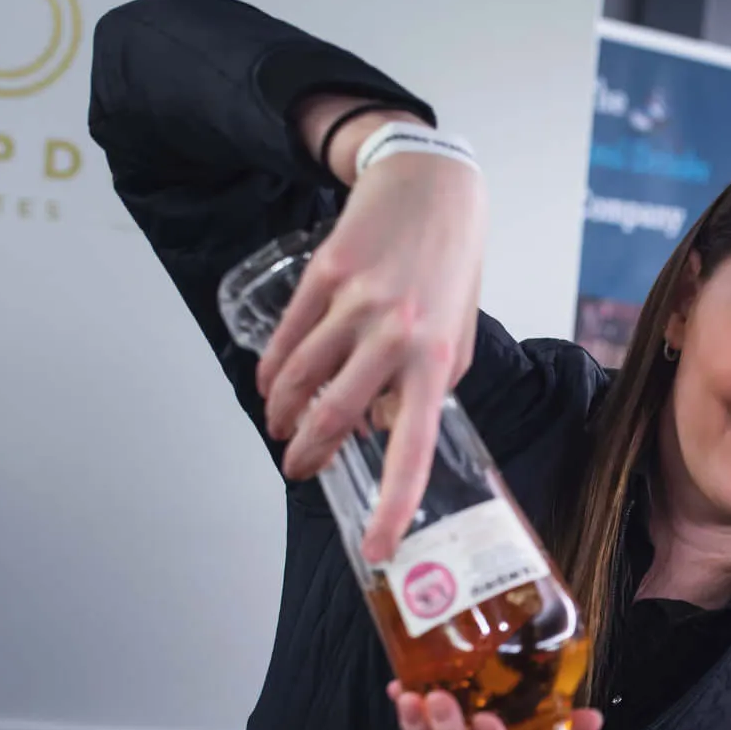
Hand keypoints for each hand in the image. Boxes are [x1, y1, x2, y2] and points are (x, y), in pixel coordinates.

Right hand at [258, 95, 487, 562]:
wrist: (431, 184)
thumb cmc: (450, 265)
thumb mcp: (459, 332)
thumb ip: (428, 385)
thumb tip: (387, 426)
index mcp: (438, 360)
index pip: (413, 448)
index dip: (393, 504)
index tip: (377, 545)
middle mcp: (396, 336)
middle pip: (335, 417)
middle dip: (309, 455)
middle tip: (299, 470)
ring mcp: (355, 306)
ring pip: (300, 380)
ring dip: (283, 415)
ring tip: (280, 428)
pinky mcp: (323, 277)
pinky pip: (287, 340)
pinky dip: (272, 371)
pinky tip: (270, 385)